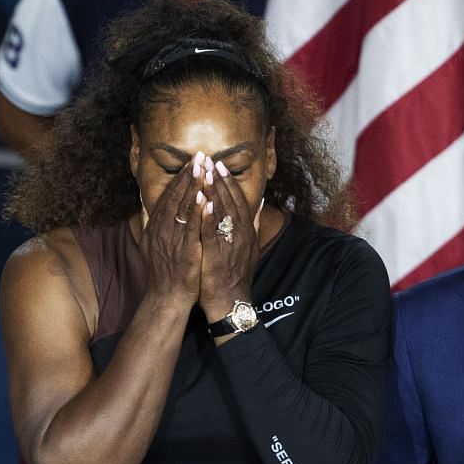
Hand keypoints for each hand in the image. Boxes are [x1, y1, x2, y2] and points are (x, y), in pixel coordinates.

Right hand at [136, 152, 212, 307]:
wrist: (166, 297)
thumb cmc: (163, 271)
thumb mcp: (150, 243)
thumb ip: (148, 220)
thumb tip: (143, 202)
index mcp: (155, 227)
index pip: (169, 196)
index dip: (180, 178)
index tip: (192, 162)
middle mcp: (161, 230)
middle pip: (176, 197)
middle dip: (189, 175)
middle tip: (200, 156)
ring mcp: (172, 240)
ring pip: (183, 208)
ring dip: (194, 187)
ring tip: (204, 168)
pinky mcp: (184, 251)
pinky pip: (191, 228)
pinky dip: (197, 212)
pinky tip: (204, 197)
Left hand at [197, 156, 270, 320]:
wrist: (231, 302)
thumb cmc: (236, 275)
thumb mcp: (250, 247)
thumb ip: (254, 223)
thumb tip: (261, 201)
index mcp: (245, 231)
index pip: (238, 201)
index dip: (229, 182)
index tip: (220, 165)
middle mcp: (240, 235)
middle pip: (230, 202)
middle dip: (219, 180)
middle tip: (209, 161)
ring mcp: (229, 245)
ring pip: (221, 214)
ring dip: (213, 192)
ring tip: (205, 173)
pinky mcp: (217, 256)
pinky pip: (211, 232)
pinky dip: (207, 216)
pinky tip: (201, 201)